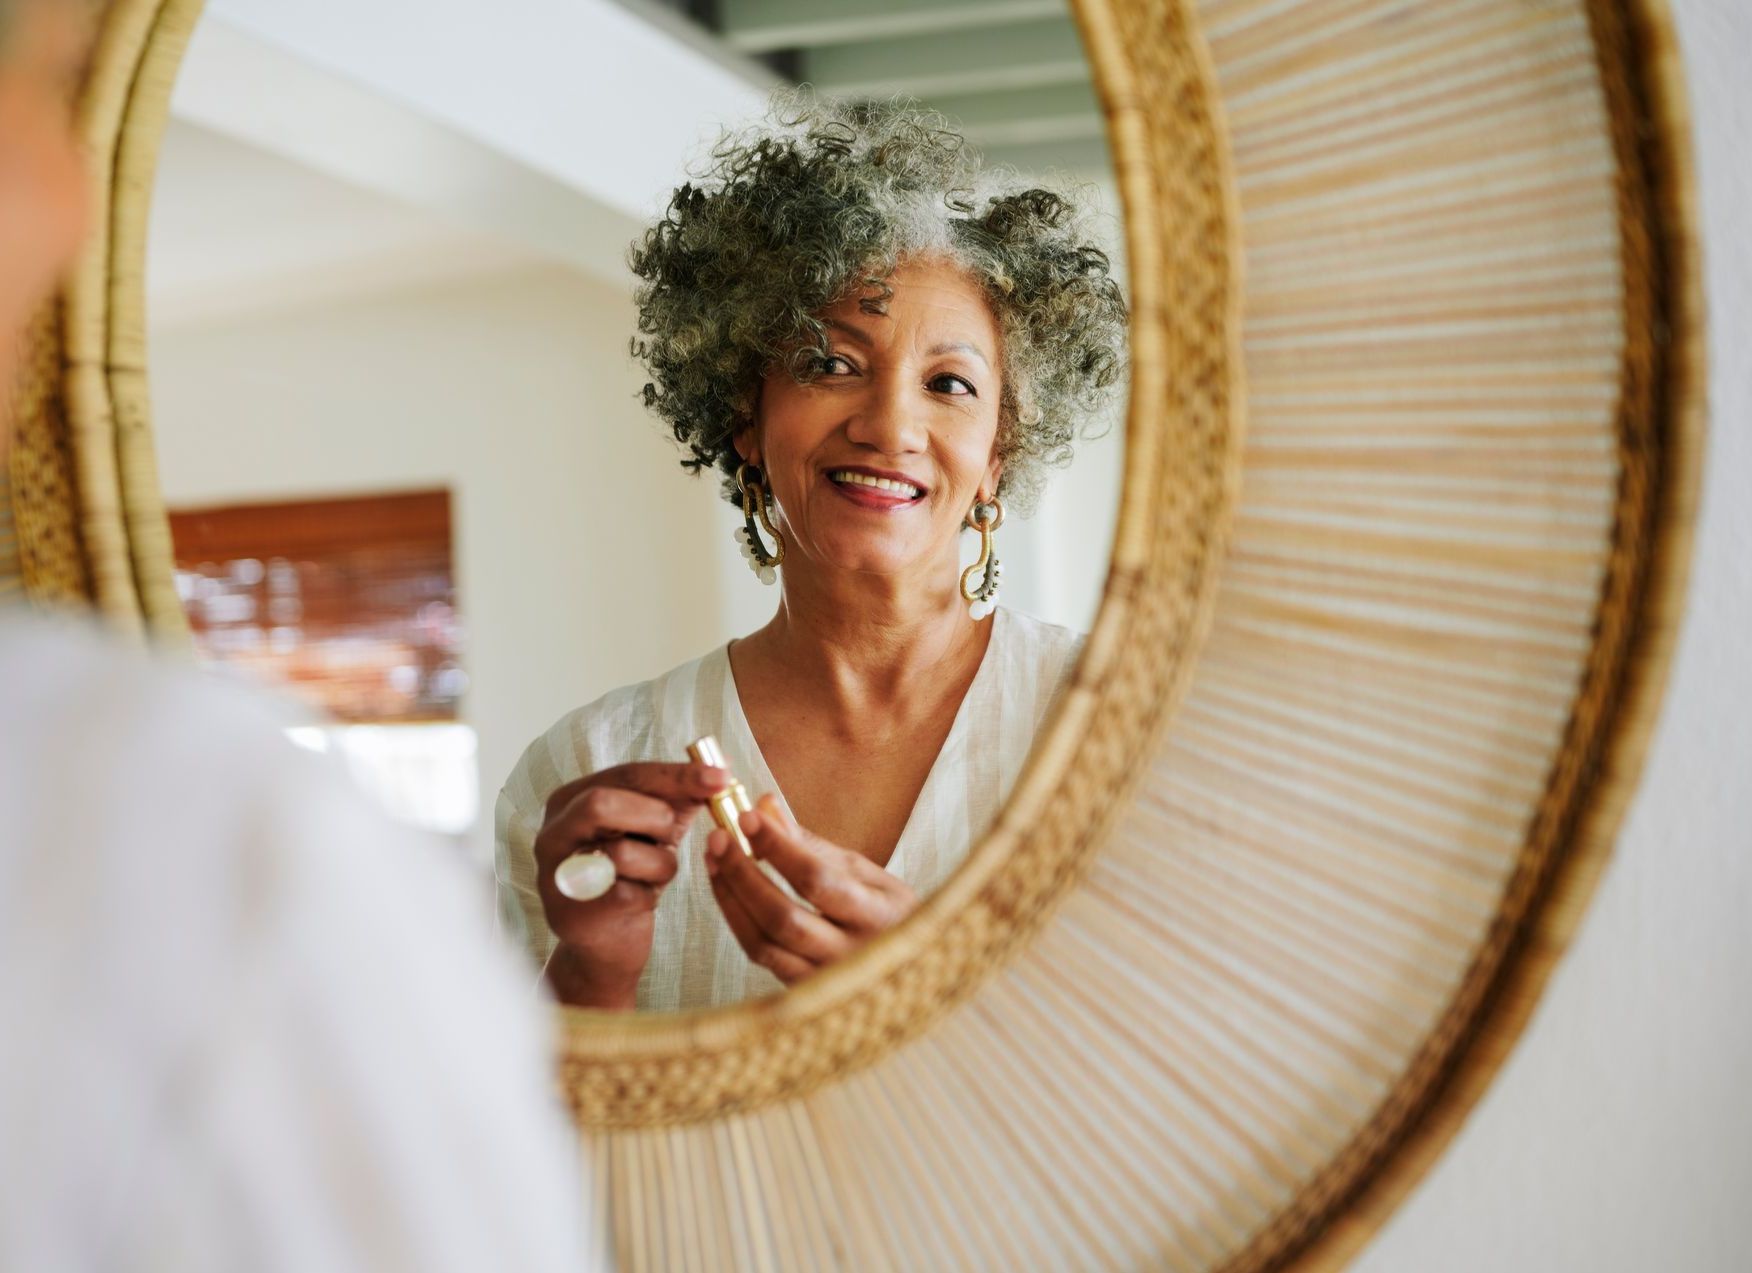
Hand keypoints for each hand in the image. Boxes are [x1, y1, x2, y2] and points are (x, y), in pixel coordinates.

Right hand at [535, 762, 727, 1008]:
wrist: (608, 942)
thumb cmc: (631, 874)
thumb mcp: (651, 827)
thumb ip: (678, 797)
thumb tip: (720, 770)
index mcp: (568, 801)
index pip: (626, 774)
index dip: (675, 774)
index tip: (721, 777)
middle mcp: (552, 834)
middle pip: (602, 802)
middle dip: (654, 816)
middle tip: (673, 834)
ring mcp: (557, 877)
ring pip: (621, 852)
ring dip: (659, 863)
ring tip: (654, 875)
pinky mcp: (574, 915)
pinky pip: (630, 893)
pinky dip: (650, 894)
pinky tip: (642, 898)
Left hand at [705, 795, 917, 984]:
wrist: (906, 967)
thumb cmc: (886, 913)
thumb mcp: (864, 872)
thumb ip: (813, 844)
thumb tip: (765, 806)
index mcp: (878, 916)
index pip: (817, 879)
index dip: (777, 847)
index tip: (748, 816)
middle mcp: (852, 955)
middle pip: (782, 917)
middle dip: (742, 873)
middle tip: (718, 838)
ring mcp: (825, 981)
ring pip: (763, 943)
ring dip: (730, 896)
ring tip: (714, 860)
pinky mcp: (802, 993)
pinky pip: (761, 957)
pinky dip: (738, 920)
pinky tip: (727, 892)